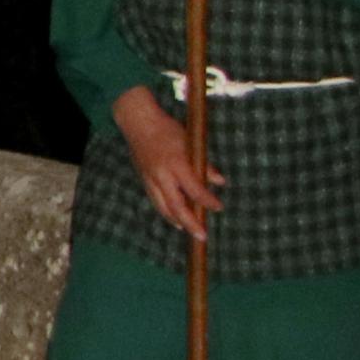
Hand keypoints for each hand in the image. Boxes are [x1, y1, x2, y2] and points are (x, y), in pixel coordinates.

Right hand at [112, 83, 225, 237]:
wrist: (138, 124)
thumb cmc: (168, 130)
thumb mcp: (191, 144)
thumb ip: (205, 165)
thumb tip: (220, 182)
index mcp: (176, 164)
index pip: (194, 189)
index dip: (208, 201)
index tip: (219, 207)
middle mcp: (162, 175)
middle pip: (176, 206)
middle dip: (190, 222)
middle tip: (202, 236)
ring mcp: (150, 179)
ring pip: (163, 207)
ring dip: (177, 221)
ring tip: (188, 230)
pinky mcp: (144, 180)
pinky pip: (155, 201)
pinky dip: (165, 212)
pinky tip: (174, 218)